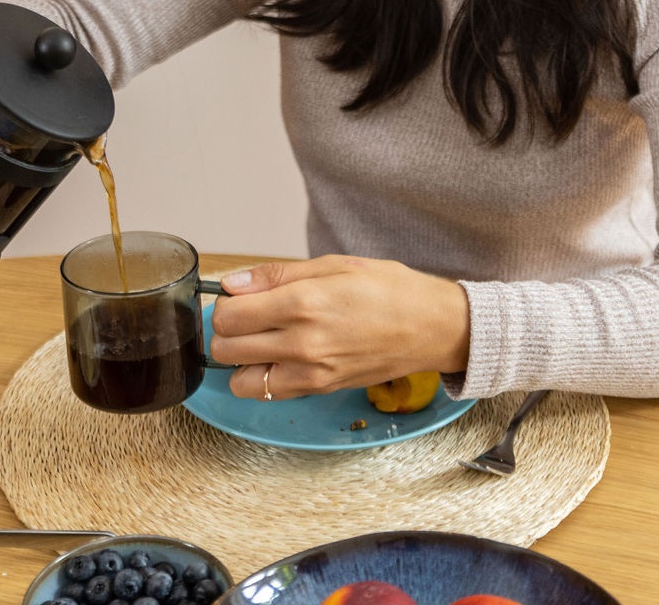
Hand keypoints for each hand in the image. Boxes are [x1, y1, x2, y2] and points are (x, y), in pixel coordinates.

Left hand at [210, 255, 469, 400]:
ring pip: (239, 379)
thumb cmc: (390, 290)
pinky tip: (279, 357)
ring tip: (260, 340)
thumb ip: (276, 276)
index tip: (238, 296)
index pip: (228, 314)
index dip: (225, 303)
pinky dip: (262, 378)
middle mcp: (302, 343)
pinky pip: (268, 393)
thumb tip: (233, 284)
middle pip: (225, 347)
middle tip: (247, 316)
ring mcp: (310, 373)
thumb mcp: (333, 265)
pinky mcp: (319, 390)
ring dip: (240, 359)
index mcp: (303, 303)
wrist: (433, 327)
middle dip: (227, 329)